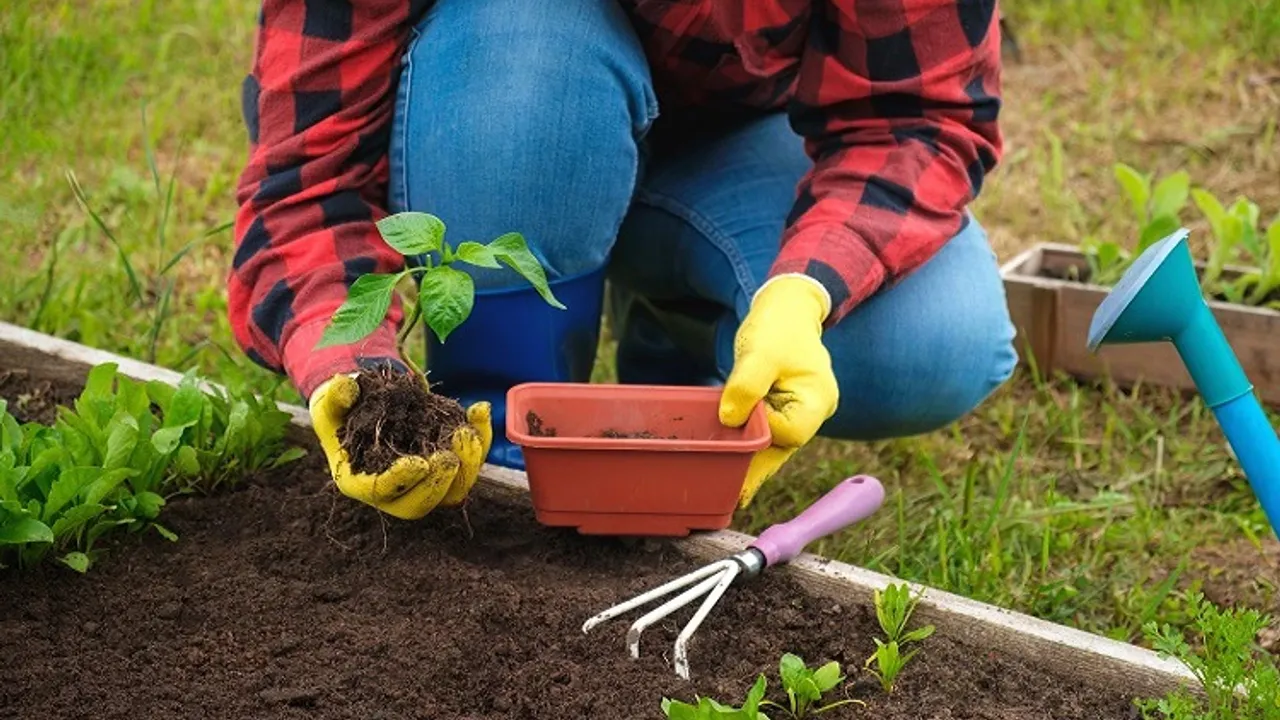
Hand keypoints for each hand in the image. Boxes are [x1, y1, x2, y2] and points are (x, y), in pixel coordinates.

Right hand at [309, 373, 491, 518]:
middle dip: (437, 484)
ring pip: (452, 490)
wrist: (366, 405)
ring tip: (465, 432)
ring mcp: (423, 481)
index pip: (380, 492)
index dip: (400, 481)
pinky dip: (480, 439)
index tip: (418, 463)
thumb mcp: (332, 400)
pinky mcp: (446, 465)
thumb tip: (345, 386)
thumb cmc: (343, 408)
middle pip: (419, 504)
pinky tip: (479, 410)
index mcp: (358, 481)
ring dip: (466, 464)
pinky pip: (470, 462)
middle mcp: (393, 491)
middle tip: (448, 457)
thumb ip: (335, 395)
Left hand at [719, 275, 838, 507]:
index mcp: (818, 399)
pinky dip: (752, 446)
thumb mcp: (759, 353)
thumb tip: (730, 420)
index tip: (735, 421)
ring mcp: (800, 411)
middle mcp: (814, 411)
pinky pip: (769, 433)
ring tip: (730, 491)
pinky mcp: (784, 408)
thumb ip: (746, 386)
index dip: (760, 431)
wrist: (787, 307)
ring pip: (775, 444)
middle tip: (731, 495)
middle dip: (756, 466)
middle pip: (783, 447)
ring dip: (753, 461)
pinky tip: (735, 466)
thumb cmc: (778, 327)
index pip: (788, 432)